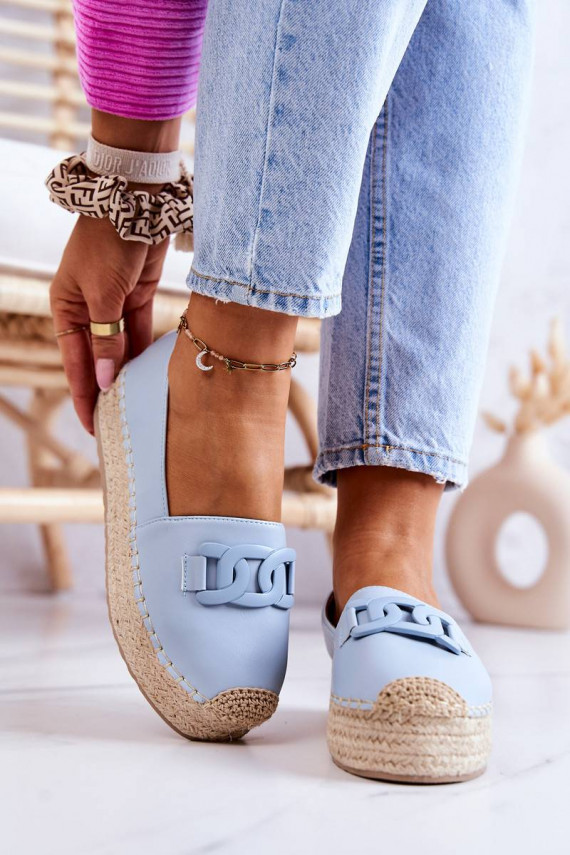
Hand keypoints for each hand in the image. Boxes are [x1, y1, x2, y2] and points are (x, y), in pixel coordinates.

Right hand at [50, 213, 168, 433]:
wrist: (137, 202)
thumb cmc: (109, 244)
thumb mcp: (104, 295)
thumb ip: (106, 339)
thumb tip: (103, 379)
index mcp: (66, 308)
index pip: (75, 362)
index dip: (83, 393)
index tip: (92, 423)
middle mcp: (87, 308)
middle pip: (97, 358)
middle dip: (106, 389)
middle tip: (118, 423)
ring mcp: (113, 303)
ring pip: (120, 348)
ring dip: (127, 373)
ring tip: (135, 404)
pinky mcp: (137, 296)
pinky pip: (139, 332)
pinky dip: (143, 352)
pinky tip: (149, 374)